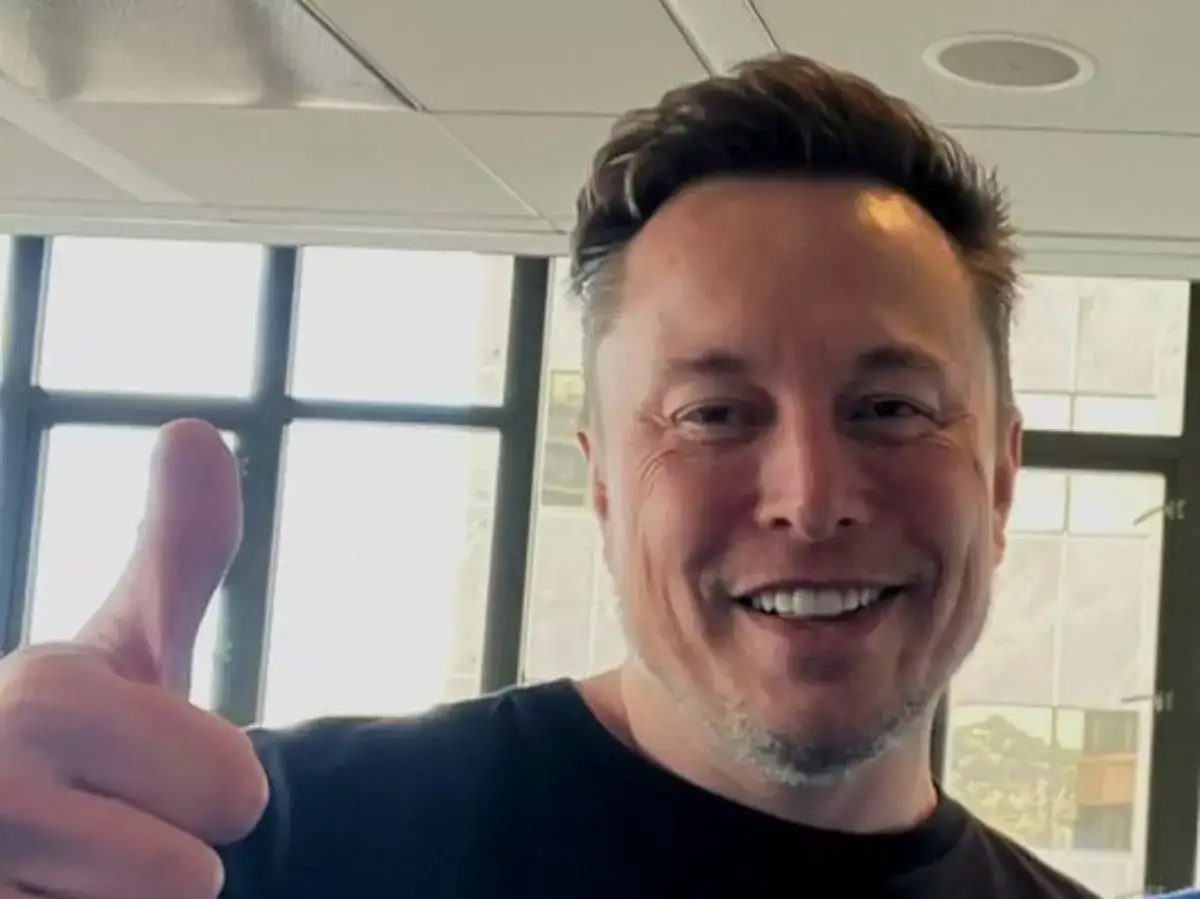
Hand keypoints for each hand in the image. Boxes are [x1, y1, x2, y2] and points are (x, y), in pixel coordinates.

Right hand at [0, 419, 268, 898]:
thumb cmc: (83, 737)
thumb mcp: (130, 645)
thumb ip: (182, 551)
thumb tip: (192, 426)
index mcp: (43, 695)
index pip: (238, 792)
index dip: (215, 785)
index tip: (139, 762)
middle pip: (196, 879)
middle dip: (169, 855)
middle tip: (104, 822)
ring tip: (65, 869)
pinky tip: (41, 897)